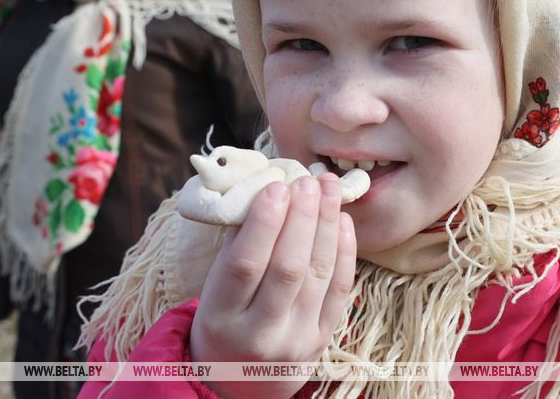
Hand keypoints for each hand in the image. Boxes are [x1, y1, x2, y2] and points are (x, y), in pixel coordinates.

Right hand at [191, 174, 355, 398]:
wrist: (243, 384)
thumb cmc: (225, 320)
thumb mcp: (214, 289)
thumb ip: (237, 245)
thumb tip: (265, 191)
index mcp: (221, 316)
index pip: (245, 265)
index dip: (264, 223)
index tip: (276, 186)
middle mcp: (260, 333)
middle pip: (288, 268)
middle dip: (301, 218)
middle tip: (307, 180)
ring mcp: (296, 339)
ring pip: (318, 274)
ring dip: (325, 224)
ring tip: (327, 186)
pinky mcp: (322, 339)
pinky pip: (340, 290)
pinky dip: (345, 251)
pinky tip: (342, 220)